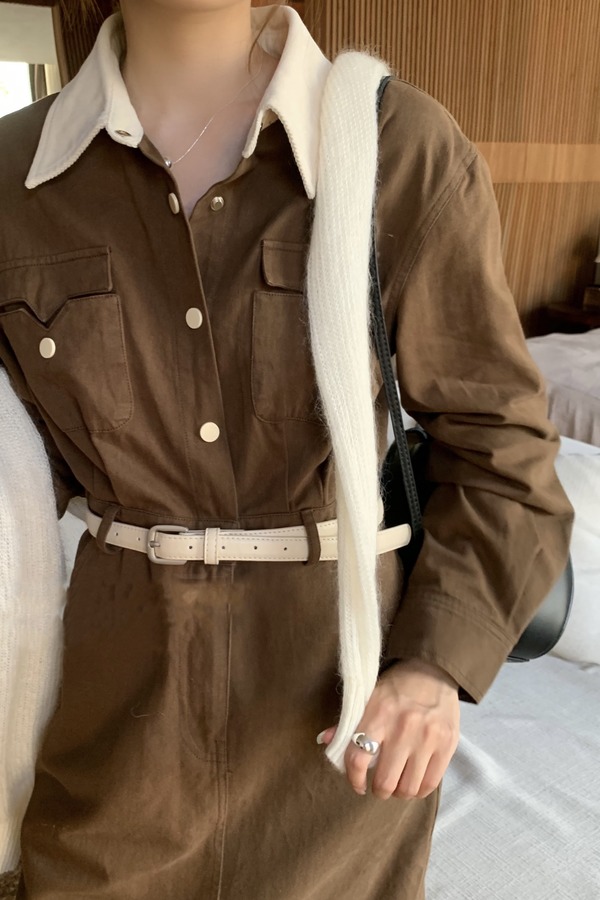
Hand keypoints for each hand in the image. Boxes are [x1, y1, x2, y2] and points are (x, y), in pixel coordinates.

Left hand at [317, 658, 459, 798]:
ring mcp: (427, 737)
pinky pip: (429, 784)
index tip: (357, 784)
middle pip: (384, 781)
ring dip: (399, 792)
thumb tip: (325, 741)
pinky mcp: (447, 744)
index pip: (358, 758)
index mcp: (379, 713)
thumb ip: (348, 722)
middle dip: (379, 789)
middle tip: (380, 785)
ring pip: (408, 788)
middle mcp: (403, 727)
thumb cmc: (397, 686)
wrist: (433, 670)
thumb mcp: (369, 697)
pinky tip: (414, 780)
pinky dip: (419, 790)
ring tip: (398, 783)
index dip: (354, 778)